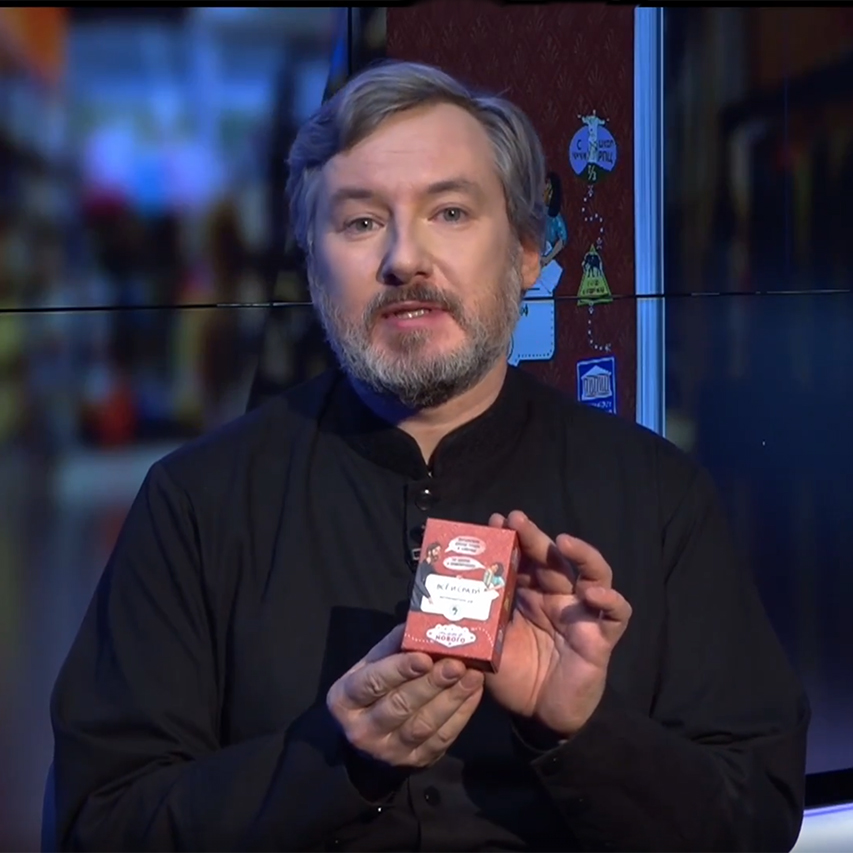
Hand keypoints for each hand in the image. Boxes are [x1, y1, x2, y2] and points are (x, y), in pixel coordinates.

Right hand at [327, 625, 483, 767]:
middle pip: (400, 705)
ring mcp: (389, 751)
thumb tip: (421, 623)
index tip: (425, 657)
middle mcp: (362, 730)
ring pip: (423, 724)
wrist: (368, 738)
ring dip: (451, 698)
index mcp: (345, 700)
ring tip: (472, 675)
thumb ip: (393, 646)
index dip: (399, 669)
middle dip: (431, 683)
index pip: (372, 683)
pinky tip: (473, 692)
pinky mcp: (415, 762)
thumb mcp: (370, 665)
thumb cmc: (371, 691)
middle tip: (457, 664)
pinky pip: (441, 739)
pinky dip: (461, 715)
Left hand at [485, 511, 631, 737]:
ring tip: (563, 542)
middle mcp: (556, 597)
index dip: (510, 539)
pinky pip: (616, 614)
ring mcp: (582, 614)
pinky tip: (596, 593)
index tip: (493, 522)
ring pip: (593, 573)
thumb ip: (470, 628)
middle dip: (535, 537)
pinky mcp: (601, 637)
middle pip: (552, 558)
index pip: (522, 559)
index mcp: (528, 595)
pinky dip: (611, 600)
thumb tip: (433, 611)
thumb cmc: (513, 677)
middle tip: (517, 519)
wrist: (540, 716)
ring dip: (582, 554)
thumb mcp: (486, 648)